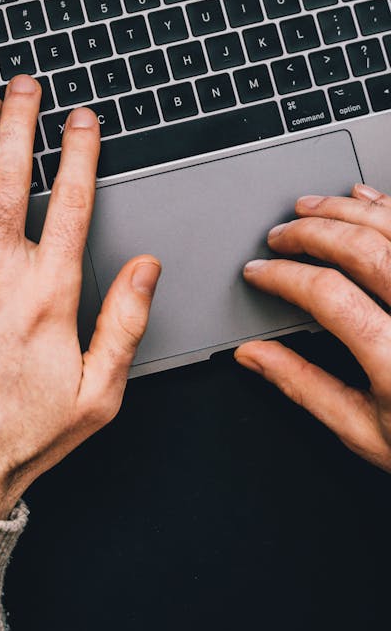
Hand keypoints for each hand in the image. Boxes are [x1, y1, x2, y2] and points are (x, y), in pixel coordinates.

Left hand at [0, 74, 160, 518]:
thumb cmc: (22, 432)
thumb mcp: (99, 391)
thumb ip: (126, 323)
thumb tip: (148, 268)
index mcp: (48, 292)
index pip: (71, 200)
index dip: (80, 150)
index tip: (83, 120)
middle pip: (10, 175)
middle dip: (21, 121)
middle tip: (26, 87)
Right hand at [235, 183, 390, 472]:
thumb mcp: (365, 430)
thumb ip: (305, 387)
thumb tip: (254, 356)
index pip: (329, 296)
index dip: (284, 276)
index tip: (259, 271)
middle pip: (362, 250)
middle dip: (309, 232)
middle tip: (280, 236)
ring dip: (346, 210)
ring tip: (310, 208)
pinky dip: (387, 207)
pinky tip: (364, 200)